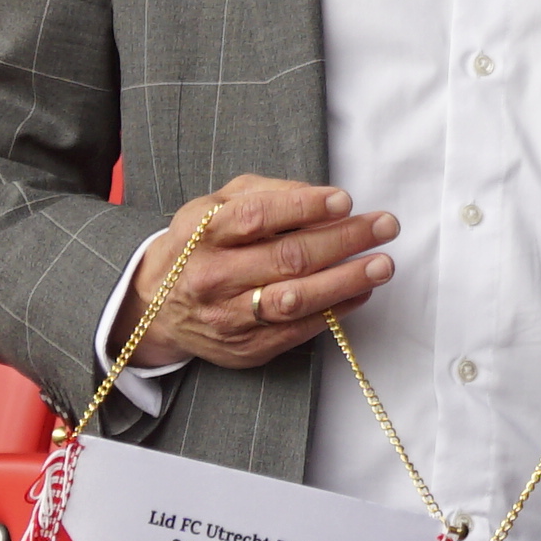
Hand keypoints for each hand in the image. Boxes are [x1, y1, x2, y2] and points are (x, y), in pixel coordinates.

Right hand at [130, 174, 397, 371]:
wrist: (155, 306)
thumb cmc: (198, 246)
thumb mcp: (214, 205)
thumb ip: (263, 193)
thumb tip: (317, 194)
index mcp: (204, 233)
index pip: (257, 217)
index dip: (304, 208)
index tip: (344, 200)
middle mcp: (214, 276)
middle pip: (286, 258)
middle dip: (343, 240)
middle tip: (384, 226)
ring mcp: (230, 316)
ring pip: (296, 300)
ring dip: (346, 281)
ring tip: (382, 265)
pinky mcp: (246, 347)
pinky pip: (299, 330)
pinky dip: (335, 311)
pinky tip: (361, 293)